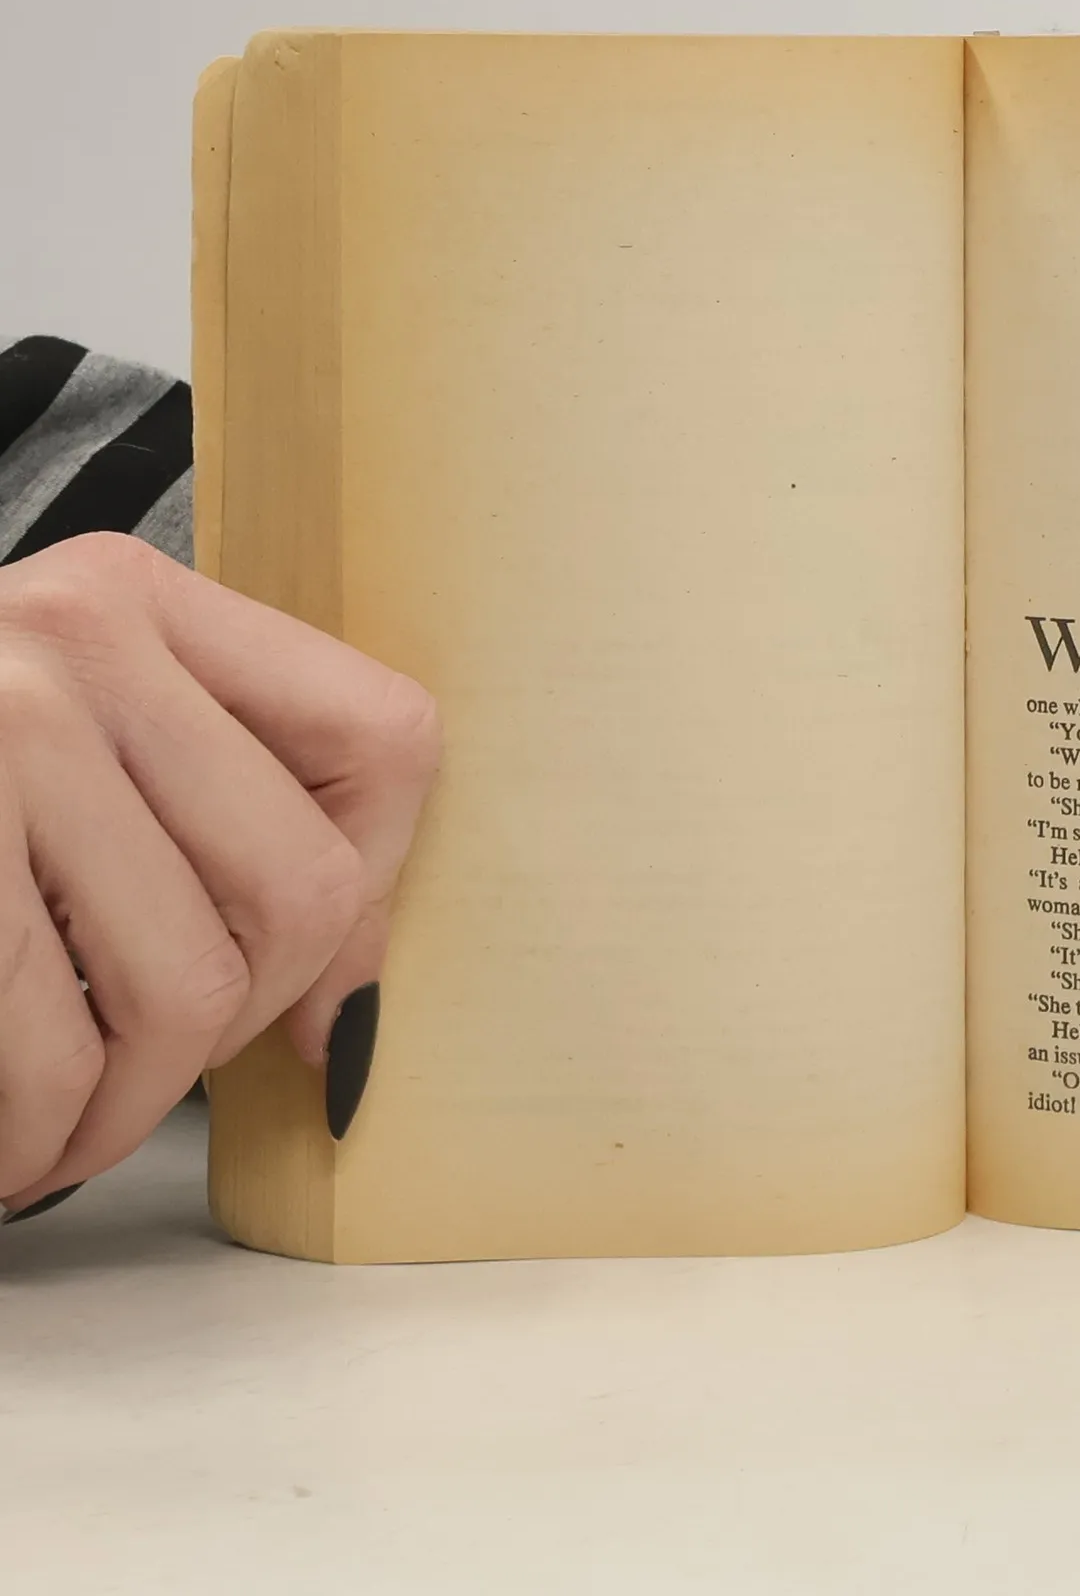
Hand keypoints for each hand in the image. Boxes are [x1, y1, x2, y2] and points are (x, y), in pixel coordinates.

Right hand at [0, 534, 438, 1218]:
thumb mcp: (67, 733)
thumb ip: (221, 818)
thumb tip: (352, 1014)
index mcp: (138, 597)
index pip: (384, 736)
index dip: (381, 882)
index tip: (317, 974)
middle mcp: (68, 641)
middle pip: (302, 888)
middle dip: (242, 1024)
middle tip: (157, 1062)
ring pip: (188, 987)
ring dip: (131, 1105)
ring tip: (69, 1123)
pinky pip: (47, 1045)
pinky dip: (38, 1132)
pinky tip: (12, 1141)